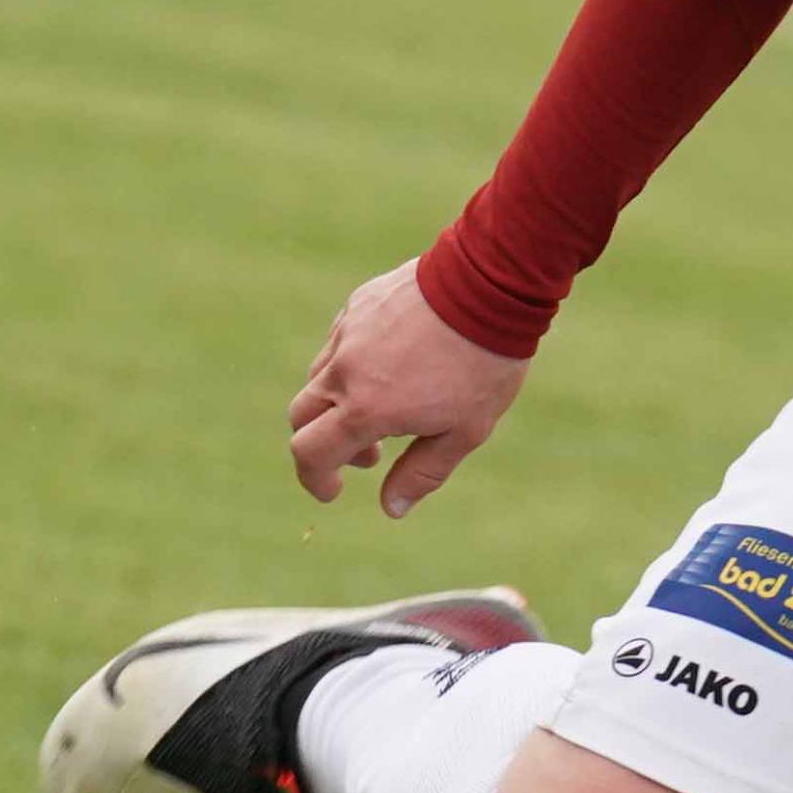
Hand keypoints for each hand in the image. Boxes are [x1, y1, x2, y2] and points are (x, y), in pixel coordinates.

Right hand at [288, 262, 525, 518]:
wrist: (491, 283)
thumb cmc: (484, 362)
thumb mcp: (465, 430)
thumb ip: (423, 472)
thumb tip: (392, 509)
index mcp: (365, 409)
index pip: (310, 455)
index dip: (315, 480)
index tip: (333, 490)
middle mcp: (344, 371)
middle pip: (302, 418)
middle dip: (325, 444)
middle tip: (371, 452)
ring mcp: (347, 333)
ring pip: (319, 378)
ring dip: (338, 403)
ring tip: (390, 405)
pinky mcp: (358, 305)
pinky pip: (339, 343)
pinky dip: (351, 365)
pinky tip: (394, 363)